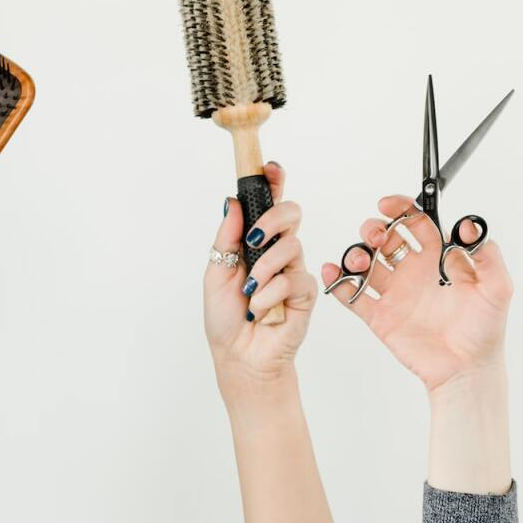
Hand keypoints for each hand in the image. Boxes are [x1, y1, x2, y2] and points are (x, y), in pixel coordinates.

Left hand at [206, 162, 317, 389]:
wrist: (239, 355)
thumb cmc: (227, 318)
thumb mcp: (216, 271)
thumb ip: (226, 236)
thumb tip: (232, 201)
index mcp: (257, 243)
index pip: (270, 205)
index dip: (274, 183)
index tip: (270, 167)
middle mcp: (279, 253)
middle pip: (291, 214)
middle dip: (274, 218)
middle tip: (255, 237)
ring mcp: (295, 272)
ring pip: (292, 246)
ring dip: (264, 268)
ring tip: (250, 290)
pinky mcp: (306, 294)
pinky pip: (295, 279)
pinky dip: (271, 293)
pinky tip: (261, 309)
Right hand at [321, 194, 512, 391]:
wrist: (468, 370)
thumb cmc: (485, 330)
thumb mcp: (497, 288)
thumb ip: (488, 255)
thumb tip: (469, 227)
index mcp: (438, 259)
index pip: (416, 223)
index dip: (402, 209)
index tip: (389, 204)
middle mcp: (414, 272)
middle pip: (386, 239)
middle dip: (375, 229)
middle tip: (377, 235)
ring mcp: (395, 294)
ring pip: (366, 263)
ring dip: (357, 253)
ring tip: (361, 259)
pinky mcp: (380, 317)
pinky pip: (353, 295)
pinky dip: (339, 281)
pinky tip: (334, 272)